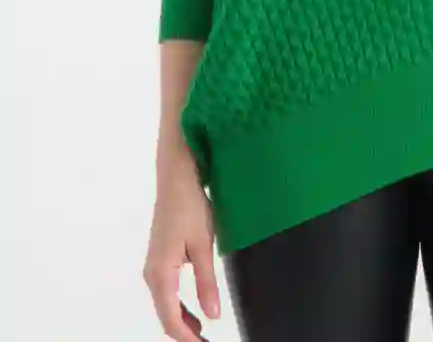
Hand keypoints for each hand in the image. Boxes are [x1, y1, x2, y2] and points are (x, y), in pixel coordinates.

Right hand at [143, 156, 220, 340]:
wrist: (176, 176)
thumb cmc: (191, 206)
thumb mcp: (203, 245)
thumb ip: (206, 282)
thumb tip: (212, 316)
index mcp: (160, 274)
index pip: (171, 319)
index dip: (187, 339)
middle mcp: (152, 274)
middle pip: (165, 316)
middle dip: (184, 335)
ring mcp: (153, 267)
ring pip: (165, 305)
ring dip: (182, 322)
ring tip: (203, 335)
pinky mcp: (159, 259)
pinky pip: (166, 293)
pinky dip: (178, 307)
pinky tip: (195, 312)